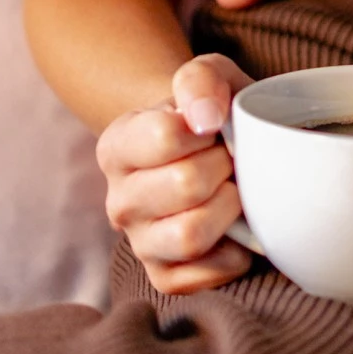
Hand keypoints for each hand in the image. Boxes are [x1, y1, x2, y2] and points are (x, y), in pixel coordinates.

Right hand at [97, 55, 256, 292]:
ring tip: (233, 190)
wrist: (216, 154)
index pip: (165, 136)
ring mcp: (140, 244)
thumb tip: (205, 118)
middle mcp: (118, 201)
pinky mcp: (167, 277)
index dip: (208, 127)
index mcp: (116, 147)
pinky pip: (208, 273)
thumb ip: (201, 80)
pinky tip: (236, 226)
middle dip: (225, 165)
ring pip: (191, 235)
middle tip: (231, 158)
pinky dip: (236, 250)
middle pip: (186, 185)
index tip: (216, 126)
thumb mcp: (208, 76)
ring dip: (229, 207)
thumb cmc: (211, 113)